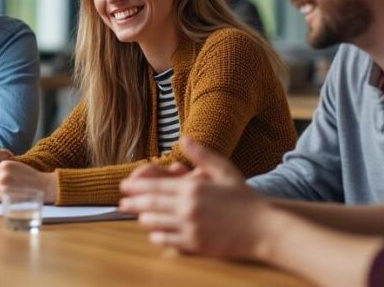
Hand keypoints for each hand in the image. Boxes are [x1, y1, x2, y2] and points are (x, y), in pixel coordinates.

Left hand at [0, 160, 57, 203]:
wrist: (43, 185)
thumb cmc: (30, 177)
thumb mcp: (16, 167)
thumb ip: (3, 170)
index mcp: (4, 164)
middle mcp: (2, 173)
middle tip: (10, 187)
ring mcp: (4, 183)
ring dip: (1, 193)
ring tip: (14, 190)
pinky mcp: (6, 193)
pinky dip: (5, 198)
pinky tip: (15, 195)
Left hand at [118, 139, 269, 258]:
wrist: (262, 227)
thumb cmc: (243, 198)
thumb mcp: (224, 170)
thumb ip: (201, 155)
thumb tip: (183, 139)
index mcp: (192, 188)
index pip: (154, 186)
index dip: (135, 187)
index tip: (124, 187)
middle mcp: (187, 208)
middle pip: (150, 205)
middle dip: (132, 204)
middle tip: (121, 204)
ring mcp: (189, 227)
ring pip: (155, 223)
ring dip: (144, 219)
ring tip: (140, 216)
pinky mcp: (194, 245)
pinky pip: (166, 240)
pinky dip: (157, 236)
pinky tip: (155, 233)